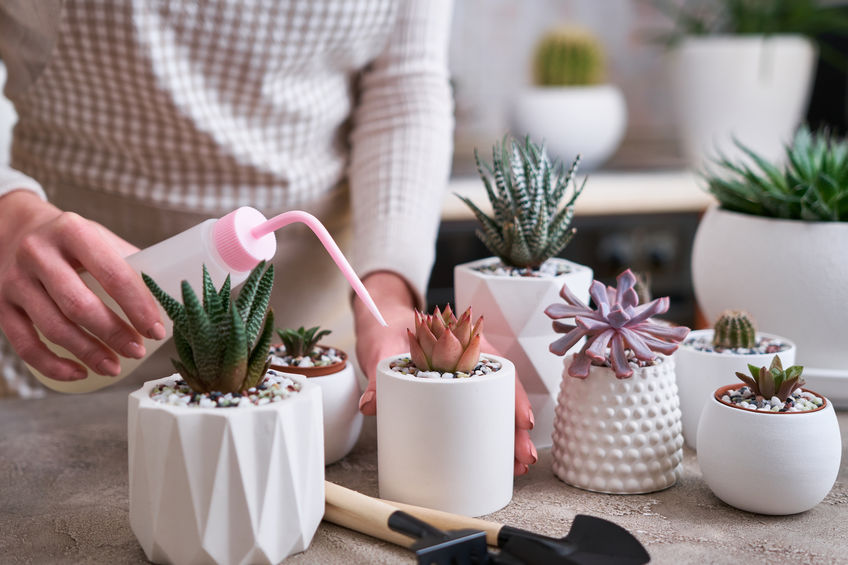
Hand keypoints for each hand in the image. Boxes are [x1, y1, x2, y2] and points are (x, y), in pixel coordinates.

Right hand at [0, 190, 164, 380]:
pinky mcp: (0, 304)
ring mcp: (15, 280)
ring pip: (53, 328)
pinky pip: (25, 344)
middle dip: (113, 333)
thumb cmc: (70, 240)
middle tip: (137, 352)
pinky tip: (79, 373)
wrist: (12, 227)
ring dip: (88, 353)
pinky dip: (53, 365)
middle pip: (80, 305)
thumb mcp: (98, 237)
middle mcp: (39, 254)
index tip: (156, 330)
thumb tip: (171, 298)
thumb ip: (128, 263)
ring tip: (115, 367)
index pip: (113, 274)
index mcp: (73, 232)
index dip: (137, 306)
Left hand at [352, 272, 537, 475]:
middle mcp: (472, 365)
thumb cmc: (389, 333)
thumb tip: (370, 405)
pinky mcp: (452, 399)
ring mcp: (464, 384)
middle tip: (523, 459)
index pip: (501, 373)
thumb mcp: (384, 351)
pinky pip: (476, 418)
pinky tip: (495, 460)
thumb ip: (377, 379)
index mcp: (466, 345)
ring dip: (508, 439)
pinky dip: (487, 438)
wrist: (381, 328)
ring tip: (515, 467)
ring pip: (494, 411)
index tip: (522, 421)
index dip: (514, 397)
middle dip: (517, 430)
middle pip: (503, 397)